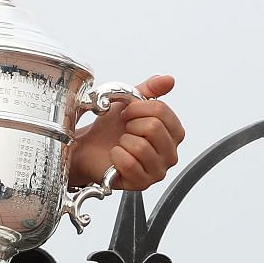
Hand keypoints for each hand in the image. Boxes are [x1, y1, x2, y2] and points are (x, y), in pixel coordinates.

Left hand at [67, 74, 184, 191]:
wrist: (90, 148)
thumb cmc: (111, 128)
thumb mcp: (130, 103)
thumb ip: (150, 90)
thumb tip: (169, 79)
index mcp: (174, 133)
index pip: (162, 112)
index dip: (138, 108)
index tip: (127, 113)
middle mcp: (171, 154)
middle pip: (153, 128)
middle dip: (130, 125)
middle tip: (123, 130)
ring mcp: (159, 171)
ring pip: (141, 146)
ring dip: (123, 141)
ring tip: (121, 144)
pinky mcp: (142, 183)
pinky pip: (129, 163)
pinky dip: (116, 155)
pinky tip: (115, 156)